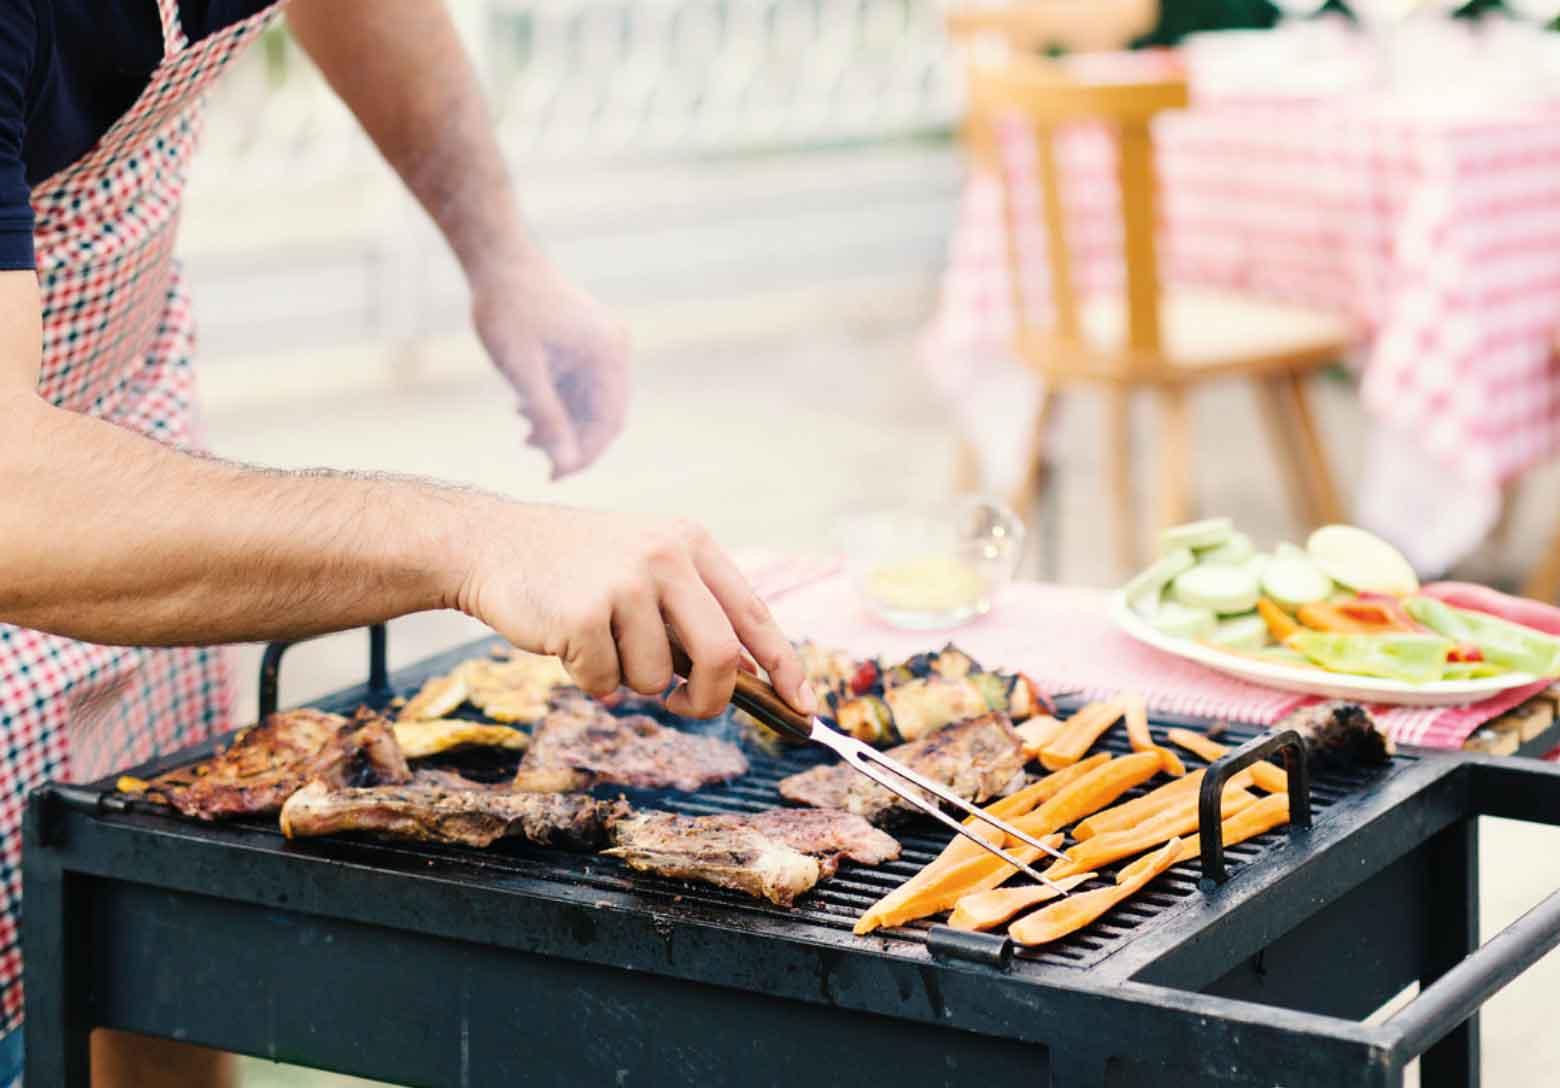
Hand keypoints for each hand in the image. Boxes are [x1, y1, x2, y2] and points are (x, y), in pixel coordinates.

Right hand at [459, 506, 815, 717]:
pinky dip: (589, 678)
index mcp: (691, 543)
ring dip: (629, 680)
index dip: (783, 666)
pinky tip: (567, 640)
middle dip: (708, 698)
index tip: (803, 707)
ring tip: (599, 641)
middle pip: (721, 654)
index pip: (754, 613)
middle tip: (683, 706)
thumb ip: (694, 609)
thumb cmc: (577, 566)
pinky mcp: (585, 613)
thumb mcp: (647, 564)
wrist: (495, 545)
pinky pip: (607, 681)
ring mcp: (626, 582)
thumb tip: (746, 674)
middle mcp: (666, 556)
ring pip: (656, 677)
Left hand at [470, 256, 630, 479]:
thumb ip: (547, 416)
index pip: (609, 421)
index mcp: (608, 353)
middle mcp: (614, 349)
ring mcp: (603, 344)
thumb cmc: (506, 309)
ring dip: (562, 424)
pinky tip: (525, 410)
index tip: (554, 475)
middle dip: (572, 440)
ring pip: (590, 402)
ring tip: (524, 434)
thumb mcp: (522, 370)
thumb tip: (564, 464)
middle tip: (537, 460)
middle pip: (604, 415)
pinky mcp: (587, 341)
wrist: (497, 259)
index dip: (584, 454)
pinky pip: (581, 386)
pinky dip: (558, 403)